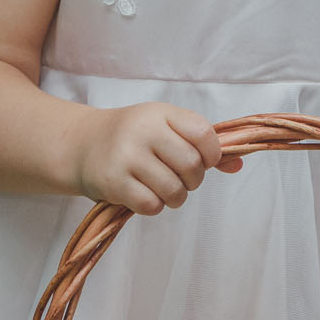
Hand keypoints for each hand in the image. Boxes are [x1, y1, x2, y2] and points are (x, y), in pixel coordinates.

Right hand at [75, 102, 238, 214]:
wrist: (81, 145)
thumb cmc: (133, 137)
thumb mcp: (165, 128)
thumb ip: (200, 144)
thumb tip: (238, 165)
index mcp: (161, 114)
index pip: (203, 133)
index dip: (213, 154)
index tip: (206, 162)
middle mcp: (143, 131)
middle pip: (191, 166)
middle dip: (194, 180)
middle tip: (183, 180)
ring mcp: (126, 157)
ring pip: (173, 190)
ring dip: (176, 197)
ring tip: (165, 189)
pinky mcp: (113, 182)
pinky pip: (151, 205)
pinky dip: (154, 206)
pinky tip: (146, 195)